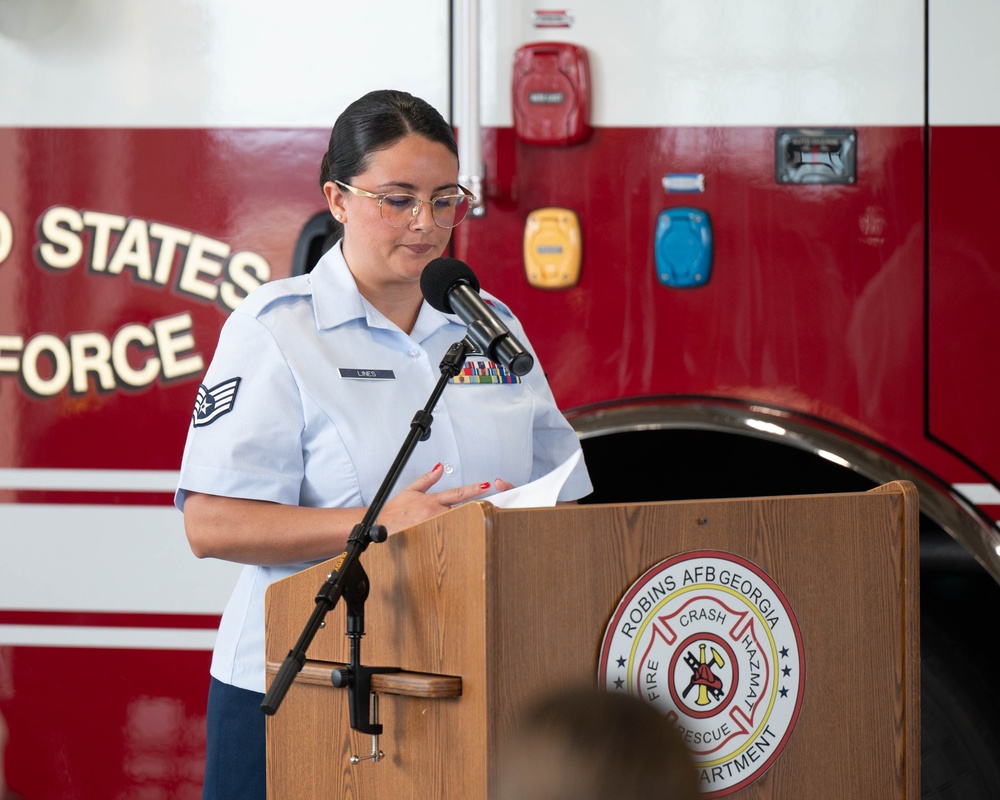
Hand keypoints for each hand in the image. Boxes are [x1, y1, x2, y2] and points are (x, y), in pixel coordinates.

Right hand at [379, 463, 513, 532]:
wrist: (381, 527)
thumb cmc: (394, 512)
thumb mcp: (411, 490)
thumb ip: (428, 479)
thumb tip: (439, 467)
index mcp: (433, 502)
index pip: (457, 494)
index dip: (473, 489)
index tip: (486, 486)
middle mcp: (436, 515)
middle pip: (463, 511)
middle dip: (478, 510)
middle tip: (496, 508)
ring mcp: (435, 528)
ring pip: (458, 525)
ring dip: (470, 524)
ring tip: (485, 523)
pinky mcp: (432, 540)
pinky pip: (449, 538)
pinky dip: (458, 537)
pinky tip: (469, 540)